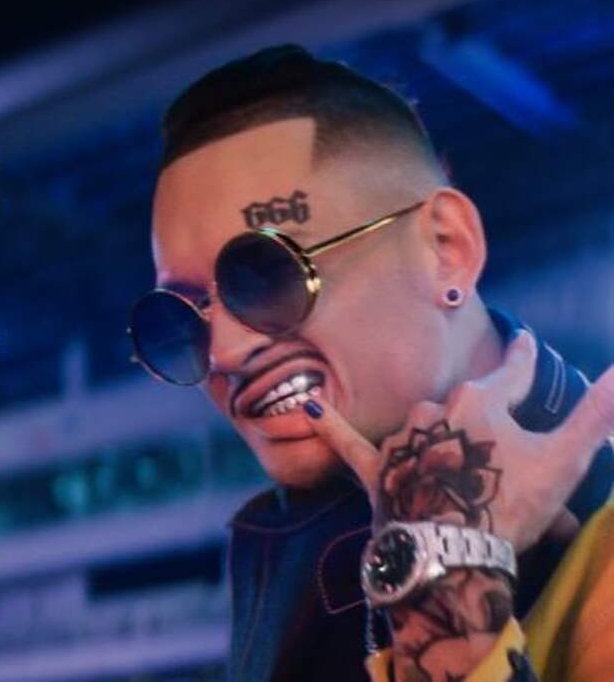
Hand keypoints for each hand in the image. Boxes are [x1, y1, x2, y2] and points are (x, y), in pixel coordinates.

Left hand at [306, 331, 613, 550]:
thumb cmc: (508, 504)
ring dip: (447, 452)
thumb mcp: (562, 459)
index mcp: (479, 402)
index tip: (523, 337)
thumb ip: (595, 414)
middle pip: (470, 410)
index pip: (510, 372)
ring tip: (470, 488)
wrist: (451, 556)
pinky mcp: (373, 470)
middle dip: (491, 431)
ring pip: (428, 432)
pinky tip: (307, 405)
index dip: (521, 356)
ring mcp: (400, 439)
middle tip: (507, 464)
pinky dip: (329, 424)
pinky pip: (347, 442)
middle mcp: (433, 409)